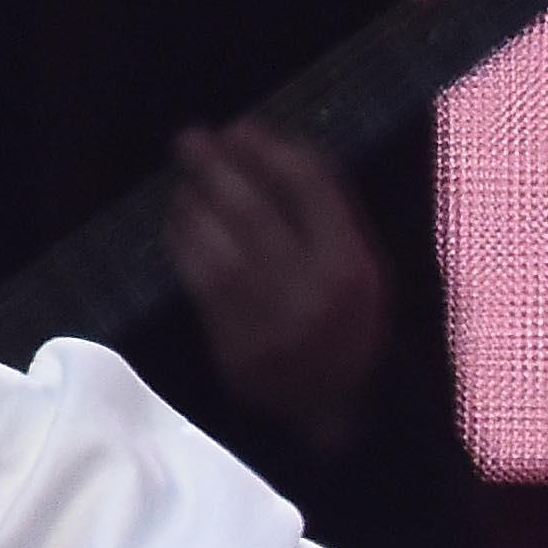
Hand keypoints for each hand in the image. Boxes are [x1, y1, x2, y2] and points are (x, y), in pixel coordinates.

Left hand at [164, 126, 387, 450]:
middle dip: (217, 165)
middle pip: (253, 207)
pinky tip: (180, 223)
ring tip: (187, 183)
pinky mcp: (235, 342)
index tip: (243, 128)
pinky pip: (198, 277)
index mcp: (353, 267)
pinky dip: (183, 241)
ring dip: (194, 202)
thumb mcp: (366, 273)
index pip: (307, 187)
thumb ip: (331, 216)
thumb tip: (278, 147)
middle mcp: (311, 290)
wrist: (341, 418)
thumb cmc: (352, 332)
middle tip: (192, 139)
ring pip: (217, 240)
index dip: (269, 149)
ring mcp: (269, 318)